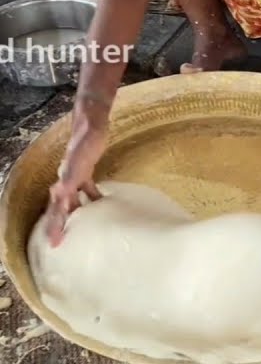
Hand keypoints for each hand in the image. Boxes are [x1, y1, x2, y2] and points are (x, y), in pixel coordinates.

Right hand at [45, 98, 109, 245]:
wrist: (91, 124)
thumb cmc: (86, 141)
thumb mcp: (78, 160)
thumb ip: (69, 176)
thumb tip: (58, 193)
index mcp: (64, 182)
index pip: (57, 208)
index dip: (55, 225)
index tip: (54, 242)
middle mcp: (67, 181)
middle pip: (61, 207)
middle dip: (60, 224)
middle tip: (60, 242)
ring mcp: (76, 176)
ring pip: (73, 200)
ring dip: (75, 213)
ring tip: (80, 229)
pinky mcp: (86, 170)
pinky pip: (87, 188)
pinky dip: (92, 197)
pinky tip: (101, 204)